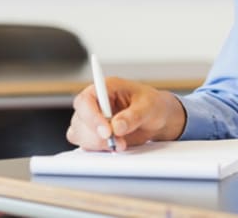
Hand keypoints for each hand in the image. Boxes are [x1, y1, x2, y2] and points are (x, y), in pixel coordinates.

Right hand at [67, 77, 186, 150]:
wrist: (159, 119)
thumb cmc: (153, 105)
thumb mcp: (149, 107)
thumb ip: (133, 116)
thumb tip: (116, 126)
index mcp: (107, 88)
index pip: (86, 100)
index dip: (91, 116)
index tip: (107, 132)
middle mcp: (96, 102)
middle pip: (79, 119)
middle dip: (96, 135)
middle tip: (117, 141)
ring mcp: (92, 119)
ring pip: (79, 134)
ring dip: (97, 143)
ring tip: (121, 144)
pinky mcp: (94, 134)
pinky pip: (86, 144)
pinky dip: (99, 149)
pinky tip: (116, 146)